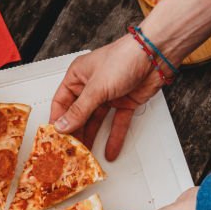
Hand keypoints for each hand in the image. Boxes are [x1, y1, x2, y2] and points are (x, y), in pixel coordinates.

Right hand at [50, 35, 160, 160]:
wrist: (155, 55)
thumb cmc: (124, 58)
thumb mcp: (96, 87)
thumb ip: (79, 110)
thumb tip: (63, 126)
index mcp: (78, 76)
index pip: (61, 102)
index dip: (58, 120)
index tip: (55, 138)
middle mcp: (91, 86)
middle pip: (78, 114)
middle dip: (75, 132)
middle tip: (70, 149)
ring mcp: (108, 95)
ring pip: (96, 121)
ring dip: (92, 137)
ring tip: (86, 154)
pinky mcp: (124, 103)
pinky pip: (116, 123)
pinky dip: (114, 137)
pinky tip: (110, 150)